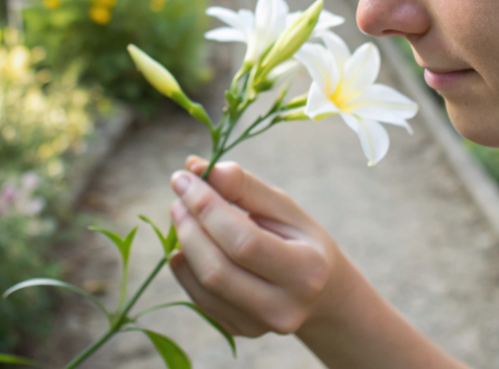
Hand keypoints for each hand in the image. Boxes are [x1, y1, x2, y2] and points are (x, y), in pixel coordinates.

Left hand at [168, 156, 350, 337]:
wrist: (320, 292)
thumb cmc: (300, 238)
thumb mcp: (284, 207)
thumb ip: (244, 186)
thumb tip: (196, 168)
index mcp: (306, 270)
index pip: (243, 241)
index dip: (206, 208)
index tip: (183, 178)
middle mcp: (284, 307)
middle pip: (218, 269)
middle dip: (190, 226)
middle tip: (178, 196)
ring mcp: (261, 326)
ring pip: (204, 286)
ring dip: (184, 245)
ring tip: (182, 214)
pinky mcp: (241, 331)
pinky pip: (200, 300)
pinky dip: (186, 268)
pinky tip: (186, 246)